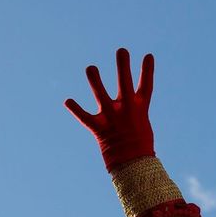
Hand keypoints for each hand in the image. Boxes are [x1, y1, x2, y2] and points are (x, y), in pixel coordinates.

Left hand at [65, 48, 154, 170]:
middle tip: (121, 50)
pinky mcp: (99, 128)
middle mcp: (125, 110)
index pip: (146, 86)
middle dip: (123, 66)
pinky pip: (84, 117)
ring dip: (95, 81)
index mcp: (139, 109)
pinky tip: (67, 100)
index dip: (147, 71)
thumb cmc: (140, 148)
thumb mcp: (142, 127)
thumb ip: (134, 112)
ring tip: (91, 67)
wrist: (132, 165)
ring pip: (101, 95)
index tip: (147, 55)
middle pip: (124, 83)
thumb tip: (131, 104)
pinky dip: (76, 109)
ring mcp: (111, 117)